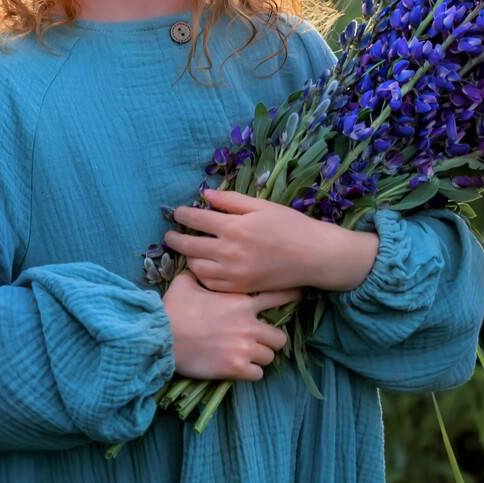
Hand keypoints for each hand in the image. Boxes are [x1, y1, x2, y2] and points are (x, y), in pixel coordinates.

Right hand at [161, 270, 298, 381]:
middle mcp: (248, 325)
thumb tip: (197, 262)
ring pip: (270, 357)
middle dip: (271, 340)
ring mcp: (244, 348)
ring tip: (248, 356)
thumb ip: (200, 273)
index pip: (278, 297)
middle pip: (280, 337)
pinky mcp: (236, 368)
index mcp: (241, 302)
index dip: (291, 297)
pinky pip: (257, 374)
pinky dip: (251, 373)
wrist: (162, 337)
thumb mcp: (186, 282)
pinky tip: (240, 368)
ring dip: (261, 357)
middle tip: (259, 341)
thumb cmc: (174, 308)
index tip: (299, 296)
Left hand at [162, 188, 377, 294]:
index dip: (182, 215)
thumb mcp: (262, 205)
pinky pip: (211, 284)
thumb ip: (231, 200)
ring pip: (197, 268)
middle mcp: (229, 252)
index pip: (196, 219)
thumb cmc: (290, 226)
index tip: (177, 213)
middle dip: (175, 239)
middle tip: (169, 236)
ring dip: (189, 258)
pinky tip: (204, 267)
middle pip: (189, 246)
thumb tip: (204, 195)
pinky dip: (203, 275)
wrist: (313, 256)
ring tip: (189, 251)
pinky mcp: (240, 288)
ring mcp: (234, 274)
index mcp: (234, 226)